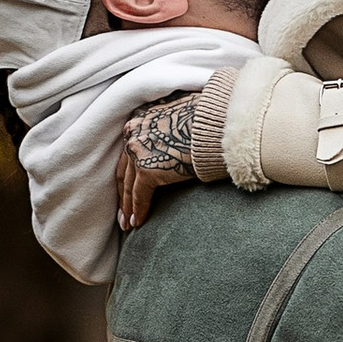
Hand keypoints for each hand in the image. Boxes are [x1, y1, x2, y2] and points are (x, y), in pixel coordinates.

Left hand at [116, 94, 199, 231]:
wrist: (219, 125)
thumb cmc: (210, 121)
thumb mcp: (182, 117)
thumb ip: (171, 130)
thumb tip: (179, 142)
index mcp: (141, 119)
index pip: (130, 152)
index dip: (128, 173)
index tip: (128, 188)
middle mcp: (133, 132)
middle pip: (125, 170)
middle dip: (124, 194)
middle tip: (123, 213)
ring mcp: (138, 150)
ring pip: (129, 185)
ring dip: (128, 207)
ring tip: (130, 224)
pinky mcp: (147, 169)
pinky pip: (140, 196)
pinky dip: (139, 211)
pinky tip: (140, 223)